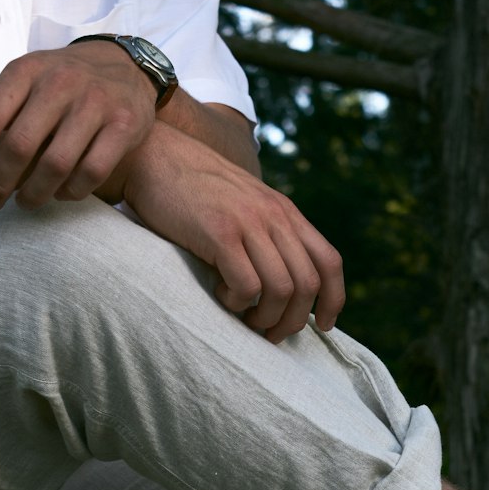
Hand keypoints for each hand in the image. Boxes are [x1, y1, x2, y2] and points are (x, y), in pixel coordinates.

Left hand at [0, 43, 157, 210]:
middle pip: (20, 146)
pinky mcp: (123, 125)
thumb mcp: (16, 89)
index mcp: (24, 71)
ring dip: (35, 194)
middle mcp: (59, 83)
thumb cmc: (58, 84)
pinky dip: (72, 192)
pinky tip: (61, 194)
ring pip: (57, 165)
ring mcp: (95, 104)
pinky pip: (92, 172)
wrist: (123, 67)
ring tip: (24, 202)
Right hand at [120, 126, 344, 343]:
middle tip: (269, 334)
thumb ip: (267, 235)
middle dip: (292, 321)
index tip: (323, 326)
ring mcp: (249, 223)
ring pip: (281, 290)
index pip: (329, 261)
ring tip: (244, 319)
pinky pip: (247, 286)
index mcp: (285, 212)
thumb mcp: (245, 205)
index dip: (333, 300)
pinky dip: (237, 303)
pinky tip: (220, 293)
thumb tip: (283, 288)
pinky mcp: (220, 233)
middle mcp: (274, 216)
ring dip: (265, 318)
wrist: (155, 155)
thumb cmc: (194, 191)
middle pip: (307, 285)